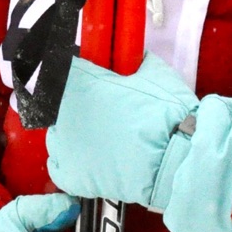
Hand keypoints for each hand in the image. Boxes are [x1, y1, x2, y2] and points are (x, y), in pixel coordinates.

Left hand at [48, 55, 231, 231]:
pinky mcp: (73, 176)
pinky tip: (84, 160)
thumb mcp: (156, 74)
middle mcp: (63, 113)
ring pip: (56, 135)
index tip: (90, 77)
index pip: (62, 69)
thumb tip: (139, 56)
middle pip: (57, 105)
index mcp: (79, 84)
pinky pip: (58, 168)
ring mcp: (65, 147)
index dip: (77, 73)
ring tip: (98, 137)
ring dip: (71, 133)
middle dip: (76, 105)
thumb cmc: (167, 113)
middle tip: (102, 110)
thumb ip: (140, 61)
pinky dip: (67, 164)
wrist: (176, 158)